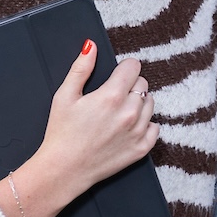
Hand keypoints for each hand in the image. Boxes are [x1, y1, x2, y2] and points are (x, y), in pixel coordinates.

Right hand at [4, 41, 156, 216]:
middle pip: (143, 84)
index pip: (133, 67)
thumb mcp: (64, 96)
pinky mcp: (142, 148)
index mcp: (111, 96)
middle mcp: (130, 112)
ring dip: (138, 104)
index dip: (124, 68)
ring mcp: (138, 131)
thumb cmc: (61, 133)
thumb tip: (91, 45)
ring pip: (150, 104)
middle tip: (111, 97)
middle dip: (129, 85)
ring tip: (117, 113)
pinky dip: (145, 125)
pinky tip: (126, 128)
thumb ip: (81, 68)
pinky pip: (155, 127)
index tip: (116, 75)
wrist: (63, 170)